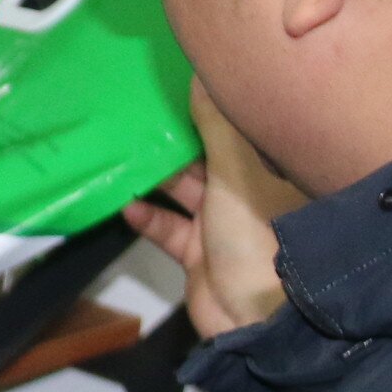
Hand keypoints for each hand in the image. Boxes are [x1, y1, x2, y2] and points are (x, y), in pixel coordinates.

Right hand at [123, 88, 291, 339]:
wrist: (259, 320)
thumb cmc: (257, 237)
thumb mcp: (234, 171)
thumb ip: (215, 123)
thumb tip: (202, 72)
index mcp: (269, 168)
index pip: (239, 127)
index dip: (211, 106)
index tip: (180, 81)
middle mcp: (249, 193)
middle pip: (208, 157)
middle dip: (175, 139)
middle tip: (140, 112)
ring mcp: (224, 227)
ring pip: (183, 191)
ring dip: (154, 178)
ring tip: (122, 153)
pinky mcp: (200, 255)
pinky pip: (169, 228)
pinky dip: (148, 217)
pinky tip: (127, 205)